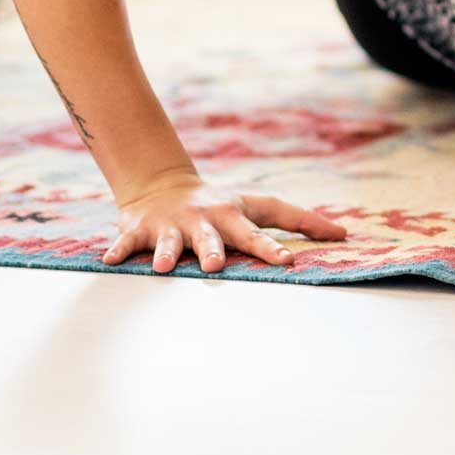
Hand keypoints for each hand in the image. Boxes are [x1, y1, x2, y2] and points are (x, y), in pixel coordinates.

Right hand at [102, 170, 349, 273]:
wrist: (164, 186)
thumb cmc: (222, 206)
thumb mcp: (258, 206)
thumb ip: (300, 220)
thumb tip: (345, 233)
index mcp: (232, 217)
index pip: (257, 233)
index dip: (273, 247)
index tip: (290, 261)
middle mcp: (202, 221)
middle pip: (212, 237)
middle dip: (214, 250)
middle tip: (218, 265)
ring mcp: (170, 225)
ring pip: (170, 242)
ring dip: (168, 254)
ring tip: (165, 269)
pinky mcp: (140, 229)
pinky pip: (128, 242)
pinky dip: (119, 251)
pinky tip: (109, 262)